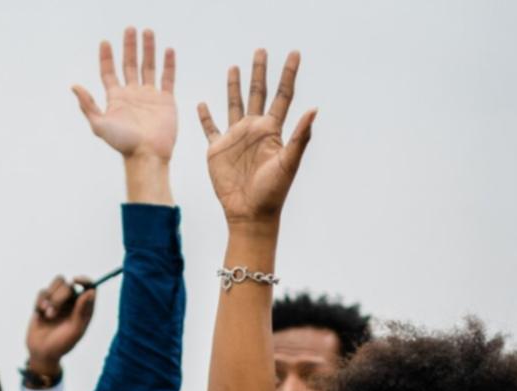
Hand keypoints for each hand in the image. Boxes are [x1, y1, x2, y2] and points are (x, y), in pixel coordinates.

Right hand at [25, 275, 96, 375]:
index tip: (76, 280)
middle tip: (52, 314)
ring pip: (56, 284)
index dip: (85, 280)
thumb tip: (91, 292)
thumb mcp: (74, 330)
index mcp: (85, 309)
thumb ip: (82, 311)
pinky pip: (42, 291)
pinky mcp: (44, 301)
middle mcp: (73, 303)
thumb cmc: (62, 344)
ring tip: (47, 315)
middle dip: (58, 298)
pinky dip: (39, 302)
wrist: (41, 352)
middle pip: (68, 285)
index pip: (90, 287)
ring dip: (49, 298)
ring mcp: (59, 301)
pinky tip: (40, 315)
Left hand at [72, 27, 176, 161]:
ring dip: (148, 50)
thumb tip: (74, 86)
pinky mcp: (166, 101)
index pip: (109, 72)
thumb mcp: (99, 124)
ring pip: (148, 67)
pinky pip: (167, 78)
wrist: (148, 155)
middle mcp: (132, 94)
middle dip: (129, 47)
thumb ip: (88, 105)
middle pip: (129, 64)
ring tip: (148, 32)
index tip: (105, 43)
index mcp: (116, 98)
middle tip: (130, 29)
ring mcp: (150, 96)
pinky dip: (168, 64)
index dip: (106, 57)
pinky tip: (168, 51)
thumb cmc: (123, 143)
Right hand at [198, 50, 317, 225]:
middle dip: (259, 72)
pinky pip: (210, 128)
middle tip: (262, 50)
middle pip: (257, 93)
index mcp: (272, 131)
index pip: (283, 96)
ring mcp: (236, 138)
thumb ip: (300, 137)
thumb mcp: (288, 163)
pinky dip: (205, 116)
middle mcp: (255, 130)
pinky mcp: (217, 149)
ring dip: (234, 86)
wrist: (250, 213)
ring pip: (234, 104)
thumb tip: (314, 109)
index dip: (289, 74)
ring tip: (235, 67)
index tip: (295, 53)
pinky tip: (202, 103)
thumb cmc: (272, 192)